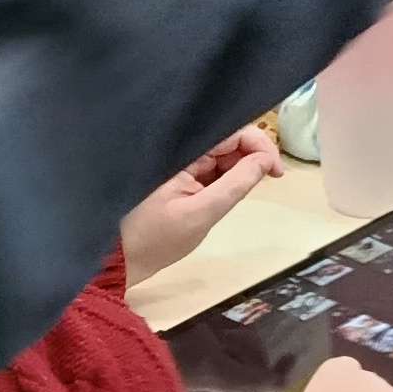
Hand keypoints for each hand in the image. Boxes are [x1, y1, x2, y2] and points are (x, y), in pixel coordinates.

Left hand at [120, 124, 282, 288]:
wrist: (116, 260)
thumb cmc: (155, 237)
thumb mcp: (201, 213)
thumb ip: (236, 184)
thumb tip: (265, 160)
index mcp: (184, 150)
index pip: (233, 131)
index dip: (260, 145)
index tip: (277, 172)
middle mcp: (182, 150)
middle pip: (229, 139)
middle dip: (253, 156)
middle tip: (270, 180)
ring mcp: (180, 164)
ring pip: (222, 155)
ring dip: (241, 168)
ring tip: (249, 190)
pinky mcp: (179, 178)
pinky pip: (210, 169)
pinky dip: (226, 179)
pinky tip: (231, 194)